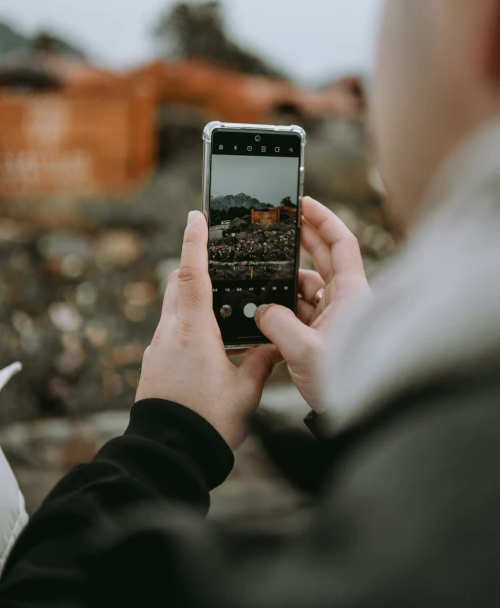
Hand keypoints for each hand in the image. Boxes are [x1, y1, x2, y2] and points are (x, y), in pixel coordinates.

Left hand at [136, 211, 280, 449]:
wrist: (168, 453)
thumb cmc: (208, 423)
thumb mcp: (245, 392)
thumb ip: (261, 363)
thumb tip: (275, 345)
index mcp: (193, 333)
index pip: (191, 275)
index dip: (194, 242)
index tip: (195, 216)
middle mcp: (169, 334)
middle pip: (176, 286)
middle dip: (192, 268)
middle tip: (213, 260)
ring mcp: (156, 349)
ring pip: (172, 309)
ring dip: (190, 300)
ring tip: (219, 308)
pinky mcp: (152, 364)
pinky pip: (169, 332)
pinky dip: (186, 325)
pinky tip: (208, 345)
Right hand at [254, 197, 369, 411]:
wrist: (358, 416)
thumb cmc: (342, 382)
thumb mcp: (304, 350)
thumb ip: (276, 323)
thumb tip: (262, 309)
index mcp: (350, 293)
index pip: (340, 243)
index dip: (323, 219)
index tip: (302, 203)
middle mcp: (346, 300)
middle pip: (324, 258)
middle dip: (302, 240)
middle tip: (279, 225)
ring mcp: (336, 317)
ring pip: (308, 287)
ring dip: (286, 282)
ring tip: (262, 277)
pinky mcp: (325, 334)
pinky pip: (302, 311)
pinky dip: (285, 307)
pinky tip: (266, 310)